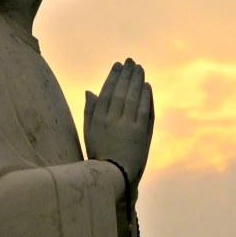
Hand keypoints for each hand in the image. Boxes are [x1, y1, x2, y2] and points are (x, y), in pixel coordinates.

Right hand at [84, 58, 153, 183]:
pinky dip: (146, 96)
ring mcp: (127, 126)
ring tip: (139, 68)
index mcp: (98, 119)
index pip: (107, 91)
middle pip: (121, 91)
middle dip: (126, 74)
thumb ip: (89, 111)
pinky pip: (144, 110)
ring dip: (137, 81)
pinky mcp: (140, 133)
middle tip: (131, 61)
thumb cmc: (99, 154)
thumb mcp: (88, 133)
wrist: (113, 175)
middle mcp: (112, 120)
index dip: (113, 77)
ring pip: (133, 98)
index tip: (117, 65)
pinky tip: (147, 85)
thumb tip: (90, 91)